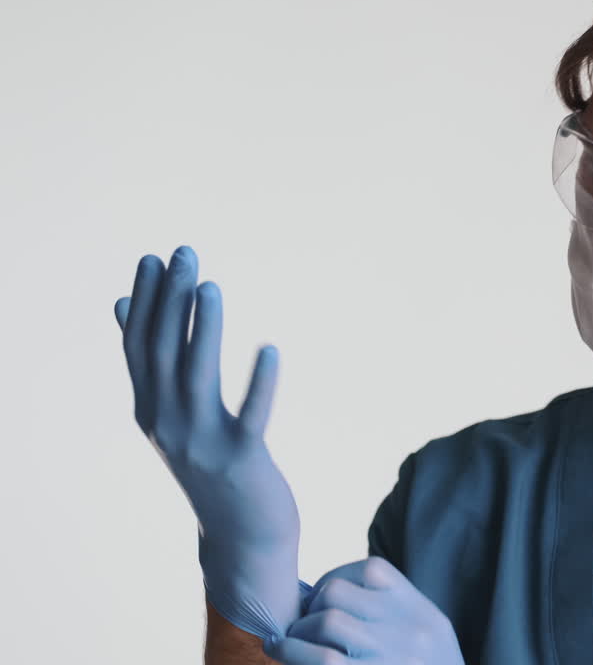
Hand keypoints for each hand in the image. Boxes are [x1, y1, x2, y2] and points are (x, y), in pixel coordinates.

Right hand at [114, 245, 302, 640]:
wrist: (242, 534)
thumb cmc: (214, 464)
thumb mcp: (175, 415)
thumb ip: (154, 366)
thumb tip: (125, 306)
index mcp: (150, 411)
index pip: (140, 346)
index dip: (146, 302)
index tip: (152, 258)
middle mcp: (168, 425)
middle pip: (164, 353)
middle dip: (172, 301)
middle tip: (184, 254)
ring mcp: (202, 444)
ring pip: (198, 377)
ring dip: (203, 330)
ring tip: (212, 287)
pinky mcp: (242, 460)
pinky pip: (251, 416)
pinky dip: (261, 383)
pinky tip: (271, 348)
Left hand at [264, 557, 465, 664]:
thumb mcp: (426, 634)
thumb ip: (390, 612)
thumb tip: (328, 594)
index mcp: (420, 609)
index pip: (368, 569)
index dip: (334, 580)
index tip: (320, 601)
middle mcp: (409, 627)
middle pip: (339, 592)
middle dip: (311, 607)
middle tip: (302, 626)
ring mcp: (391, 655)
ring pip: (327, 621)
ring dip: (298, 633)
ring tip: (289, 643)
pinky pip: (323, 659)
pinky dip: (293, 653)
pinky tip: (283, 653)